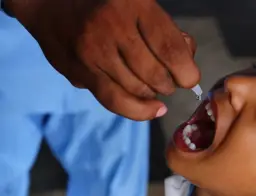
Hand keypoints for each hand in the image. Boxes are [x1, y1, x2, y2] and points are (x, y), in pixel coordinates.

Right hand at [6, 0, 199, 120]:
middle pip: (155, 73)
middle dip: (169, 84)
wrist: (52, 4)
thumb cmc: (108, 5)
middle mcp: (113, 27)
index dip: (186, 71)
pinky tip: (153, 110)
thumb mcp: (141, 5)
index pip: (170, 48)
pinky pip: (115, 101)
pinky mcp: (81, 72)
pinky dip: (139, 111)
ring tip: (155, 88)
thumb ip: (167, 31)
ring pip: (138, 89)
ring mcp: (94, 51)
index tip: (189, 78)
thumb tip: (187, 60)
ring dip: (154, 95)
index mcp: (135, 4)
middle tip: (169, 81)